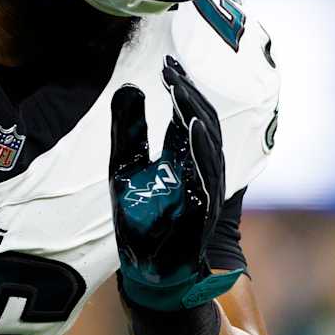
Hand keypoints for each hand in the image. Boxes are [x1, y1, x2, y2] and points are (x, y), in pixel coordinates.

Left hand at [109, 56, 243, 311]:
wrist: (148, 272)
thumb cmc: (140, 221)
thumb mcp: (126, 167)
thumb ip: (129, 130)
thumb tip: (129, 86)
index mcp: (183, 158)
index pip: (189, 114)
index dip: (180, 88)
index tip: (166, 62)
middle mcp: (199, 170)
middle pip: (204, 123)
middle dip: (189, 95)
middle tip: (172, 69)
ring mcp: (204, 190)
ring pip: (209, 145)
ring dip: (196, 115)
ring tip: (181, 88)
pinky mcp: (202, 211)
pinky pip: (207, 175)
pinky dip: (200, 150)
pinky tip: (191, 127)